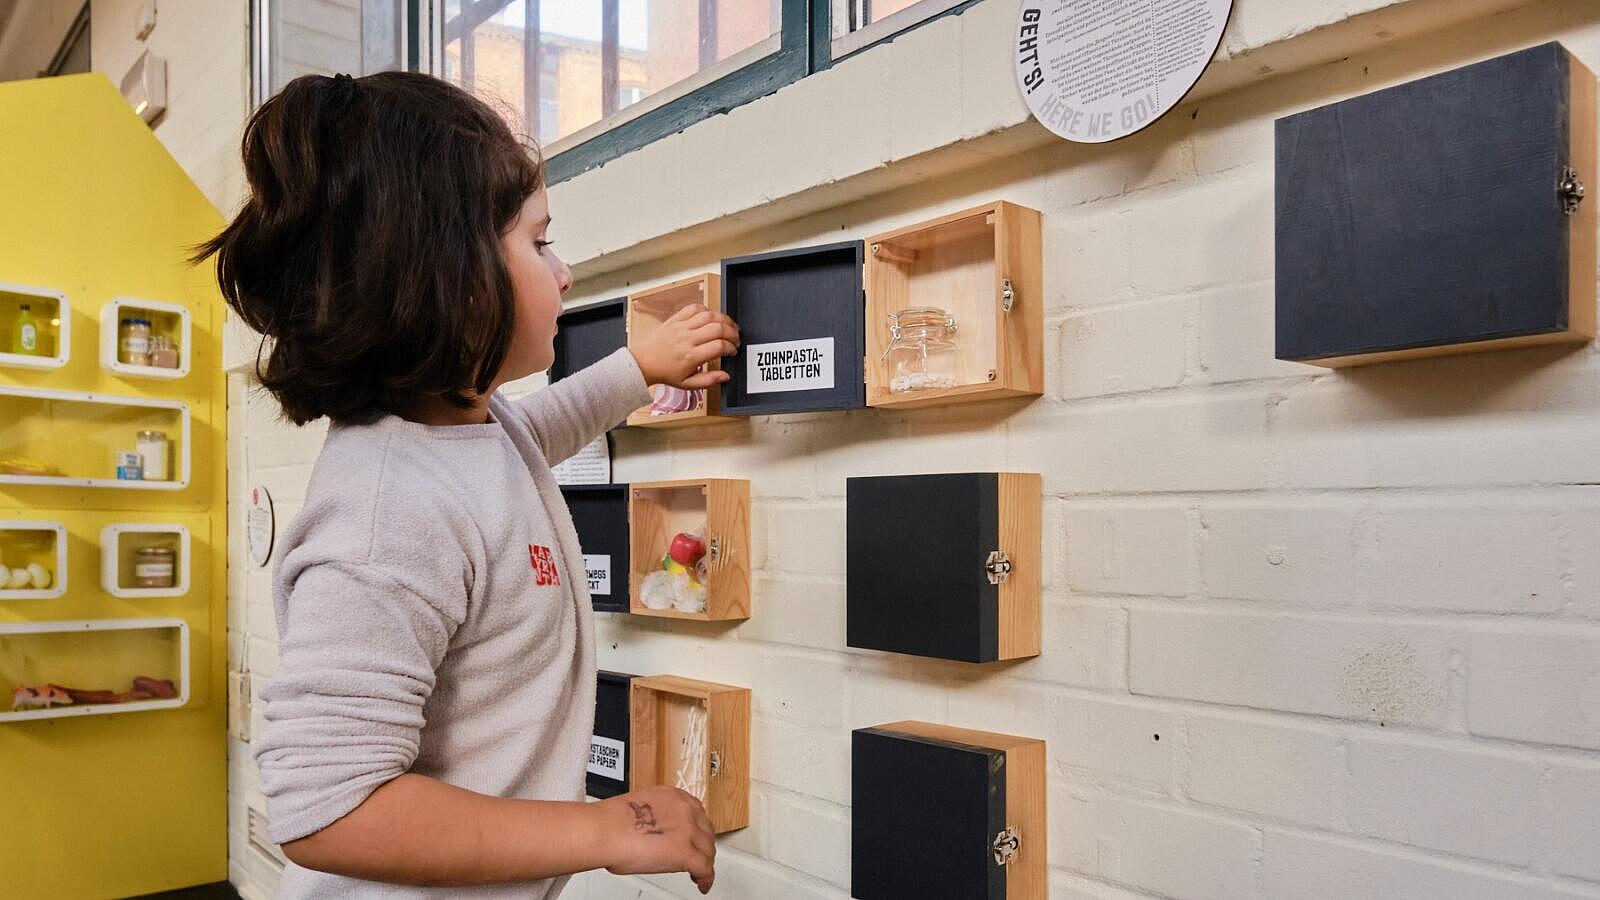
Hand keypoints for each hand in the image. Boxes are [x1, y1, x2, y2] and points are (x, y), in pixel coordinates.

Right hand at [599, 786, 716, 893]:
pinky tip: (702, 885)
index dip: (697, 827)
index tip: (694, 835)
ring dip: (705, 862)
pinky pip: (704, 868)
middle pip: (706, 830)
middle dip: (703, 844)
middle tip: (697, 854)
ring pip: (708, 850)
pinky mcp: (684, 852)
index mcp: (672, 796)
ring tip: (699, 872)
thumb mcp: (640, 805)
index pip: (697, 811)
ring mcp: (687, 831)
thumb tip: (656, 829)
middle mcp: (684, 810)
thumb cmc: (610, 821)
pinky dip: (705, 879)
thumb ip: (656, 814)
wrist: (604, 831)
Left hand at [630, 305, 739, 389]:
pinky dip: (707, 310)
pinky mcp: (676, 319)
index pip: (719, 346)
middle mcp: (686, 339)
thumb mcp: (687, 384)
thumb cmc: (665, 372)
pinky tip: (712, 318)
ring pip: (709, 315)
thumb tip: (725, 376)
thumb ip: (708, 380)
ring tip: (728, 326)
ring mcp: (681, 327)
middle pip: (718, 328)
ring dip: (724, 319)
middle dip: (732, 333)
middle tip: (734, 338)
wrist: (644, 362)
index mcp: (690, 357)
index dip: (731, 347)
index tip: (732, 351)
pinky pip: (695, 307)